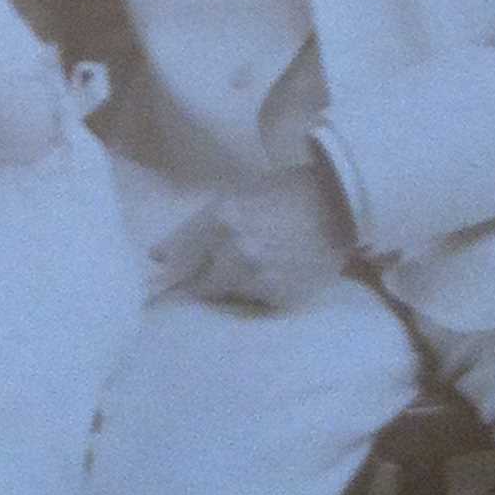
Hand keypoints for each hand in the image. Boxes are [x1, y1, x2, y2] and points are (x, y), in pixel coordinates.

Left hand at [148, 163, 356, 309]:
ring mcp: (259, 277)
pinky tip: (276, 273)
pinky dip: (259, 293)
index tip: (153, 284)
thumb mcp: (238, 196)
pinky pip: (256, 302)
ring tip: (257, 266)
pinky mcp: (280, 297)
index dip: (166, 269)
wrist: (342, 205)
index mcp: (221, 218)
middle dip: (196, 284)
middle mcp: (236, 251)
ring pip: (227, 294)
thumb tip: (156, 256)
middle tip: (198, 287)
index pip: (178, 254)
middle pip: (197, 284)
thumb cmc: (286, 193)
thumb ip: (197, 226)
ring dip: (232, 285)